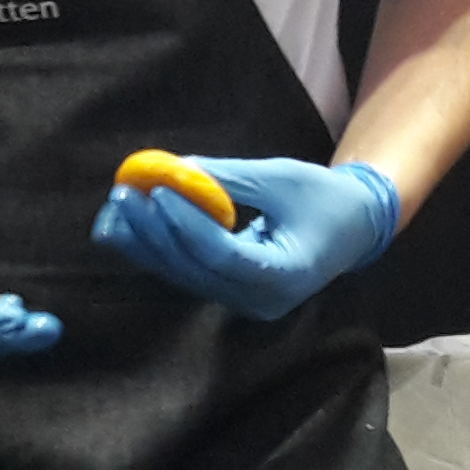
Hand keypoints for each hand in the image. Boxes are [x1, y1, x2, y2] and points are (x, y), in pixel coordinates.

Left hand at [90, 155, 398, 321]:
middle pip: (196, 270)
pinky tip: (130, 226)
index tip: (157, 192)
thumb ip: (231, 178)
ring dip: (147, 243)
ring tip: (117, 208)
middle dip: (154, 232)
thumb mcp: (283, 179)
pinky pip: (189, 273)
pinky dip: (159, 248)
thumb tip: (178, 167)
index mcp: (285, 276)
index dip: (186, 224)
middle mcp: (261, 300)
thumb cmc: (324, 198)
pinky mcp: (231, 292)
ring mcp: (244, 302)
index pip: (223, 254)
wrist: (353, 227)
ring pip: (185, 275)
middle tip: (123, 195)